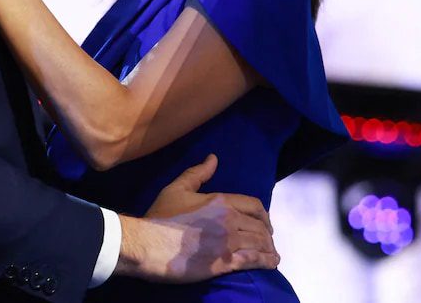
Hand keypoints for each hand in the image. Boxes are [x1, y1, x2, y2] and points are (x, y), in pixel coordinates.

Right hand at [116, 154, 278, 282]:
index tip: (264, 222)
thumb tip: (213, 158)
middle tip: (267, 240)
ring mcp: (229, 243)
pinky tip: (271, 264)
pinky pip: (254, 261)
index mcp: (221, 201)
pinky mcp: (226, 263)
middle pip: (260, 226)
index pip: (254, 205)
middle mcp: (230, 221)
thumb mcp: (176, 189)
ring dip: (269, 248)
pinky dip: (266, 262)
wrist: (148, 244)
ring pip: (260, 244)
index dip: (264, 215)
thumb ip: (197, 173)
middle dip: (267, 234)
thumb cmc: (160, 217)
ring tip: (271, 254)